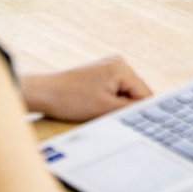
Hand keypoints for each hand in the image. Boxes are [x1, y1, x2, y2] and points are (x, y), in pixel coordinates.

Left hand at [21, 55, 152, 122]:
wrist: (45, 93)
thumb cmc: (71, 99)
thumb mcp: (105, 109)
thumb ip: (129, 110)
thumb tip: (148, 114)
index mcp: (122, 68)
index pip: (145, 94)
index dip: (141, 113)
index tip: (139, 128)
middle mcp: (118, 63)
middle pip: (136, 92)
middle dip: (128, 108)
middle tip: (114, 120)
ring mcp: (109, 66)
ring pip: (125, 93)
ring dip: (118, 105)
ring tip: (101, 111)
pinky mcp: (101, 73)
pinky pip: (115, 90)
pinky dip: (110, 101)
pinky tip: (97, 106)